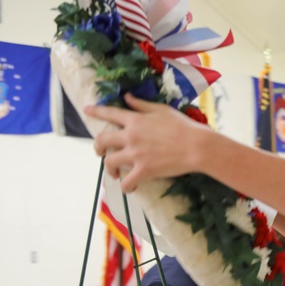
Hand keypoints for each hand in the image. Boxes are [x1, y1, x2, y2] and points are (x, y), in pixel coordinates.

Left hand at [86, 94, 209, 191]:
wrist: (197, 147)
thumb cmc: (184, 127)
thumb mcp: (163, 110)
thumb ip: (142, 105)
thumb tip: (127, 97)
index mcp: (135, 119)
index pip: (110, 113)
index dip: (96, 111)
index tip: (87, 110)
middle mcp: (130, 136)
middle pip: (102, 140)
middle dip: (97, 146)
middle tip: (99, 152)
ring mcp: (136, 154)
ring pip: (110, 162)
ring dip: (109, 168)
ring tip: (114, 173)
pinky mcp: (144, 170)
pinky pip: (127, 182)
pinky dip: (126, 186)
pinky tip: (130, 188)